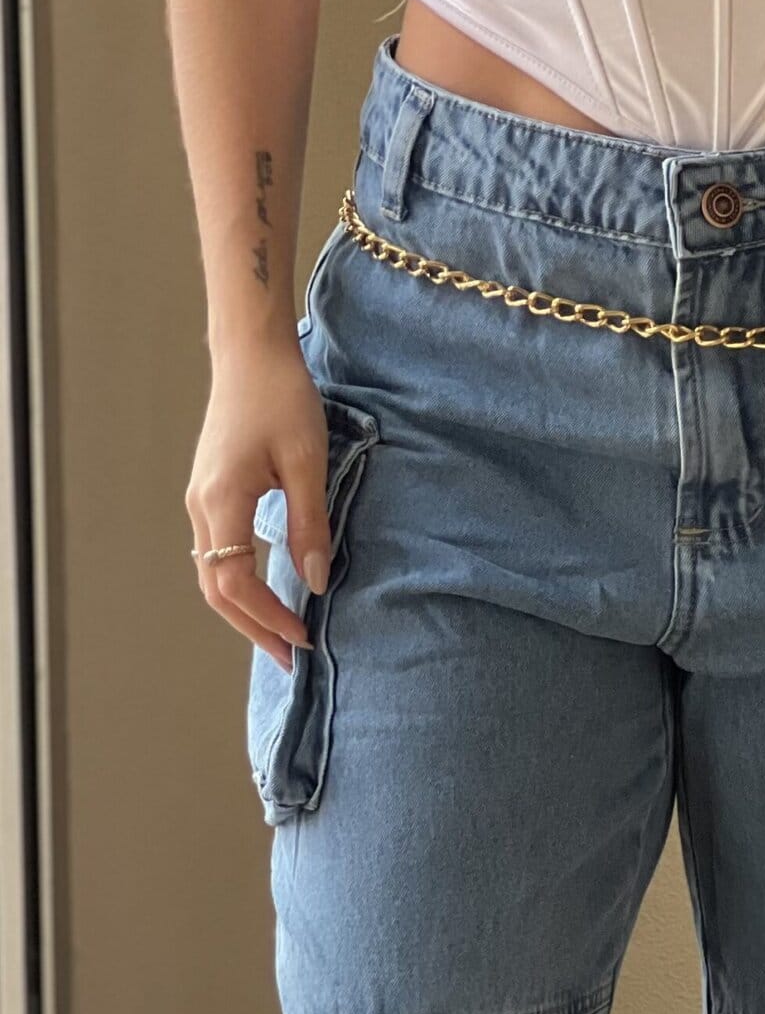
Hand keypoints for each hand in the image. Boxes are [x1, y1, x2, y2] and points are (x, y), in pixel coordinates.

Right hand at [185, 340, 331, 672]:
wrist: (251, 354)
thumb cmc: (282, 398)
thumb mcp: (308, 463)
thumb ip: (310, 526)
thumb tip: (315, 582)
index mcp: (222, 501)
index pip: (235, 581)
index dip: (268, 616)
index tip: (304, 637)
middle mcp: (201, 506)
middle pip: (216, 589)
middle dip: (253, 628)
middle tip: (291, 659)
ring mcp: (200, 499)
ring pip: (212, 573)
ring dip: (245, 610)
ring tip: (279, 635)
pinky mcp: (209, 492)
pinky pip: (216, 552)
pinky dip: (239, 582)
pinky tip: (265, 594)